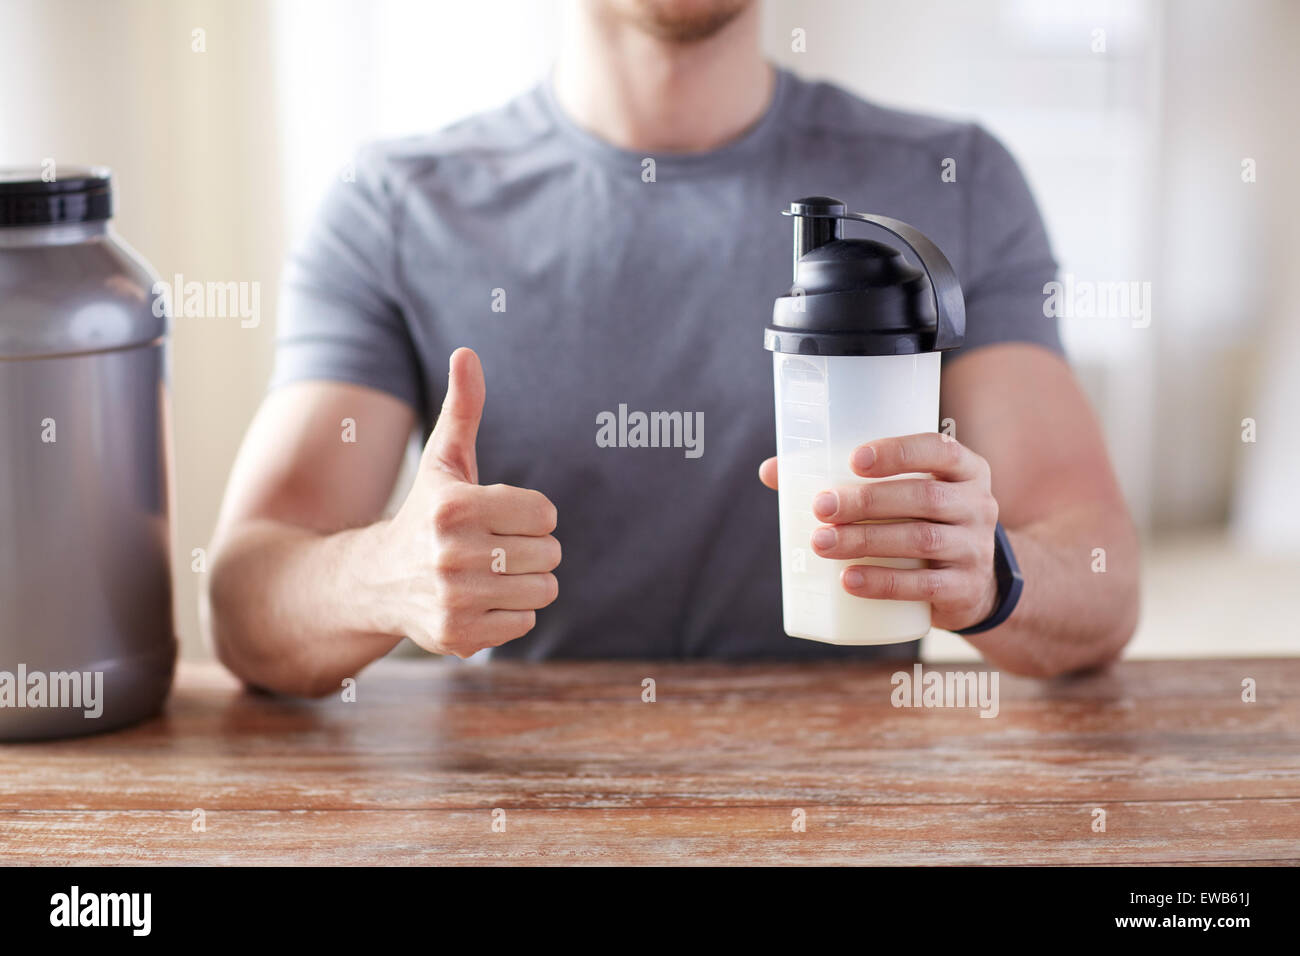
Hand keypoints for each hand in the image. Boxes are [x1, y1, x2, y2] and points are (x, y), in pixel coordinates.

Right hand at [373, 348, 559, 656]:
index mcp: (455, 507)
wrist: (377, 580)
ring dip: (526, 581)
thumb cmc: (427, 512)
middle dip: (531, 549)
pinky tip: (480, 601)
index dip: (531, 514)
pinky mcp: (459, 635)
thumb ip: (463, 408)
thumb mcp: (445, 460)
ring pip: (544, 589)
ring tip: (491, 574)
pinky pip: (526, 622)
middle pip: (549, 553)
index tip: (501, 516)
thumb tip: (467, 353)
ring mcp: (455, 598)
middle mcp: (451, 554)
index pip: (545, 513)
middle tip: (495, 548)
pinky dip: (511, 613)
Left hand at [758, 433, 999, 631]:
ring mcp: (975, 548)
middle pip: (924, 496)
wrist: (973, 585)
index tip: (854, 460)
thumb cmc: (920, 523)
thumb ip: (844, 479)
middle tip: (821, 507)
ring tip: (821, 544)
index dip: (899, 452)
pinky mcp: (964, 588)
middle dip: (867, 501)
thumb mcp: (901, 496)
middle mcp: (977, 504)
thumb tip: (772, 470)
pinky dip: (885, 584)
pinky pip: (926, 585)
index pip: (939, 449)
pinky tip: (850, 581)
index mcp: (964, 469)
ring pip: (922, 539)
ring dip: (867, 541)